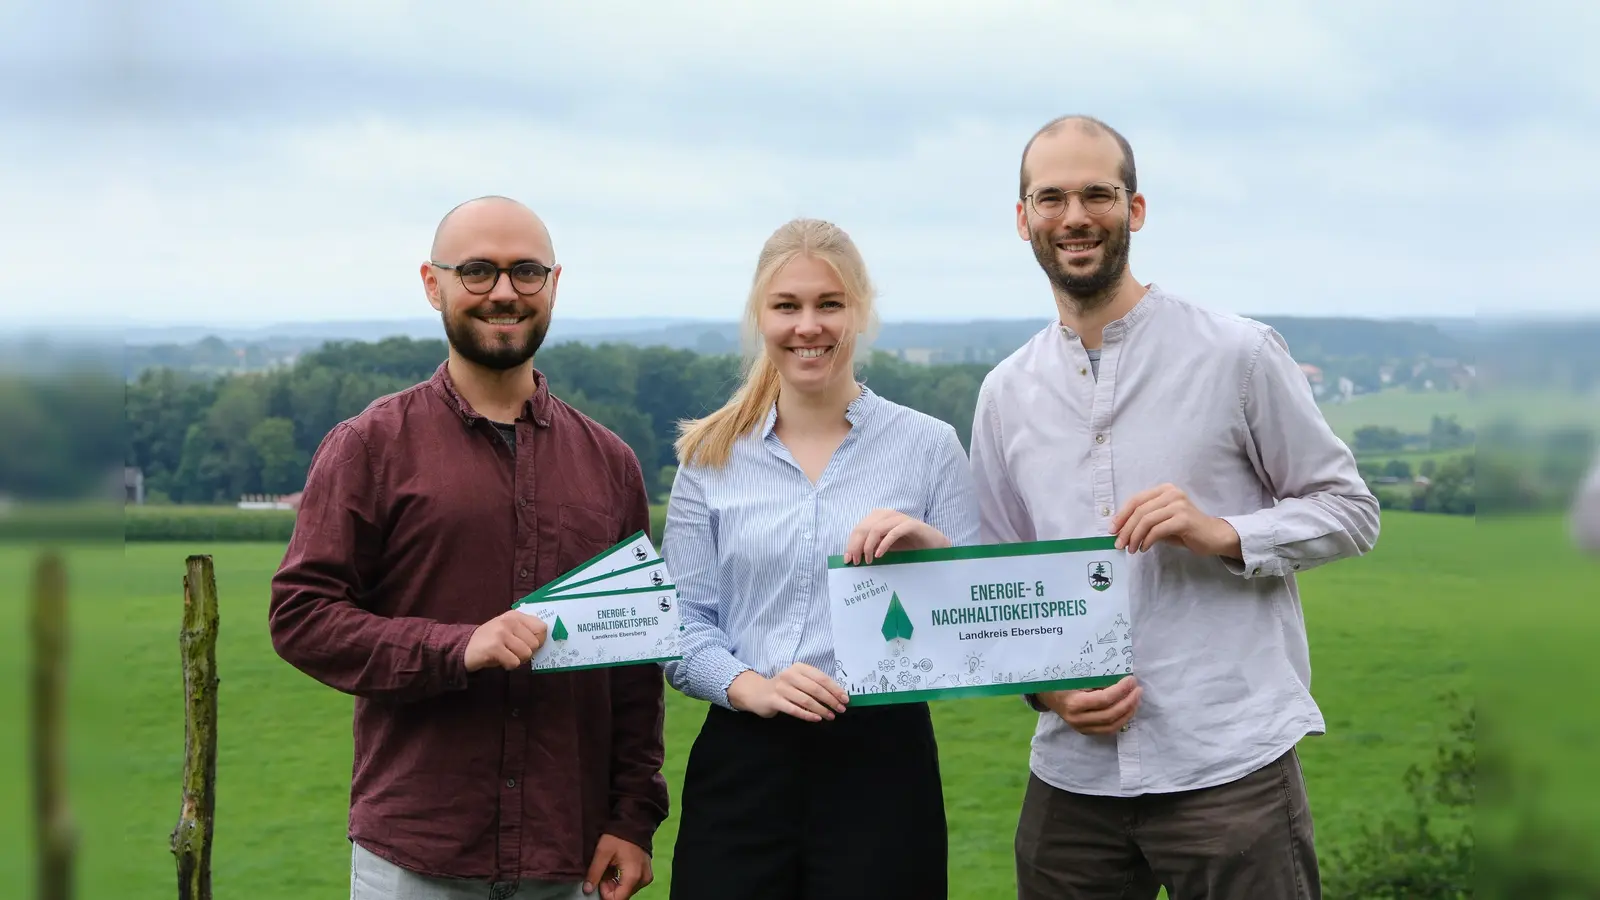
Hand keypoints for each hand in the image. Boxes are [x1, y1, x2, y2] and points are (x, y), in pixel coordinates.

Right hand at [464, 609, 548, 672]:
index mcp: (515, 616)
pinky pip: (514, 662)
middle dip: (526, 653)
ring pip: (526, 654)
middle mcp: (509, 621)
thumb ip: (525, 631)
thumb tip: (544, 641)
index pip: (541, 628)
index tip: (528, 645)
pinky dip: (509, 665)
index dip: (539, 641)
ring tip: (506, 655)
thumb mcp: (508, 630)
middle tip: (513, 652)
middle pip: (535, 644)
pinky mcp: (494, 647)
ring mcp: (501, 633)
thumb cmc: (491, 641)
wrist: (464, 647)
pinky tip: (499, 660)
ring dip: (517, 660)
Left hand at [583, 833, 652, 899]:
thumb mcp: (602, 853)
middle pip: (622, 895)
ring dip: (615, 884)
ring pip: (626, 890)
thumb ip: (594, 873)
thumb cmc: (618, 836)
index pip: (617, 899)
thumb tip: (587, 890)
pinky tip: (617, 868)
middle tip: (604, 871)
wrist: (633, 823)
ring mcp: (646, 877)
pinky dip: (622, 880)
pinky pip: (632, 884)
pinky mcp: (646, 873)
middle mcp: (643, 880)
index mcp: (633, 877)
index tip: (600, 879)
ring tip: (610, 868)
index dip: (605, 893)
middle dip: (609, 888)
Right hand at [726, 664, 848, 721]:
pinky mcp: (774, 700)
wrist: (757, 693)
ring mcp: (781, 688)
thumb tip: (837, 696)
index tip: (845, 699)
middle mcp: (790, 675)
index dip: (835, 689)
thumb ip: (814, 685)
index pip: (821, 678)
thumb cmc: (783, 688)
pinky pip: (794, 709)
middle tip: (840, 709)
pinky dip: (807, 715)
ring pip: (806, 700)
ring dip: (821, 709)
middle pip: (815, 689)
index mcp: (799, 668)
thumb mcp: (798, 681)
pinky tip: (816, 719)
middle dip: (831, 700)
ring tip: (830, 716)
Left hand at [844, 508, 951, 563]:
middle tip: (856, 562)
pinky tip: (879, 555)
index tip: (848, 560)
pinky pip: (894, 532)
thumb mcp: (886, 547)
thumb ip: (872, 547)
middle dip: (857, 546)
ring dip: (869, 546)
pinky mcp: (912, 525)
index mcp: (879, 518)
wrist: (934, 546)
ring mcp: (900, 518)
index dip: (851, 544)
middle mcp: (887, 515)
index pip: (859, 529)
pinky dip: (884, 544)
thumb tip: (854, 557)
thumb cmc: (909, 547)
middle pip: (864, 528)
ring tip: (868, 561)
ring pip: (876, 528)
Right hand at [1038, 676, 1141, 734]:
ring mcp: (1082, 728)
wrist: (1046, 695)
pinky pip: (1108, 730)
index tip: (1131, 679)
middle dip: (1128, 702)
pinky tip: (1128, 709)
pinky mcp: (1086, 731)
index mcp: (1073, 703)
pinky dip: (1121, 720)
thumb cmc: (1061, 681)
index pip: (1103, 700)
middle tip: (1138, 689)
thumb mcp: (1075, 675)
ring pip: (1111, 726)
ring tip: (1136, 699)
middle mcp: (1078, 719)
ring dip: (1128, 713)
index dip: (1120, 690)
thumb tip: (1120, 675)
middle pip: (1110, 715)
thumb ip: (1096, 678)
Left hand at [1111, 483, 1241, 556]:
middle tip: (1118, 544)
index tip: (1112, 530)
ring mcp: (1178, 505)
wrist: (1214, 536)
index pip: (1136, 500)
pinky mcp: (1184, 519)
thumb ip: (1145, 521)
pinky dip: (1147, 540)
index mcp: (1164, 490)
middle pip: (1139, 510)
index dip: (1121, 515)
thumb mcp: (1162, 522)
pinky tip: (1144, 548)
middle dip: (1126, 529)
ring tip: (1131, 549)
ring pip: (1146, 520)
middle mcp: (1171, 493)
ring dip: (1135, 537)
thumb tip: (1120, 530)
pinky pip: (1157, 530)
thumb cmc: (1186, 530)